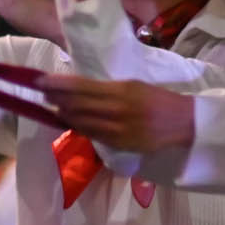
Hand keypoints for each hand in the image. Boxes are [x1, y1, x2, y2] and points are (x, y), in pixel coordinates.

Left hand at [39, 73, 193, 154]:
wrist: (183, 123)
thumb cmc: (159, 100)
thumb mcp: (135, 86)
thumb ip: (108, 89)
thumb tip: (79, 89)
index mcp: (122, 90)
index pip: (82, 86)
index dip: (59, 84)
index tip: (41, 80)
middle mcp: (118, 109)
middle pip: (78, 104)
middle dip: (56, 98)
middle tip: (41, 92)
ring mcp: (118, 129)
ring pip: (82, 122)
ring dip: (64, 114)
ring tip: (51, 107)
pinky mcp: (120, 144)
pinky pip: (93, 135)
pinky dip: (79, 128)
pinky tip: (70, 122)